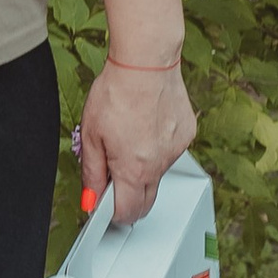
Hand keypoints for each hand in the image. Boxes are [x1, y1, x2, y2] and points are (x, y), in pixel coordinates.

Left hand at [76, 58, 197, 226]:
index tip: (105, 205)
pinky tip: (147, 124)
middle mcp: (158, 165)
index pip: (127, 212)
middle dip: (129, 198)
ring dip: (143, 168)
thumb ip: (92, 172)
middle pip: (146, 201)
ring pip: (158, 174)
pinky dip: (158, 147)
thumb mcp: (90, 135)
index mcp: (133, 170)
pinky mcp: (187, 135)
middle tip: (114, 178)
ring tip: (129, 137)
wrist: (145, 64)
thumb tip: (91, 197)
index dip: (112, 213)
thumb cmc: (117, 93)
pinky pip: (170, 152)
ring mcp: (175, 151)